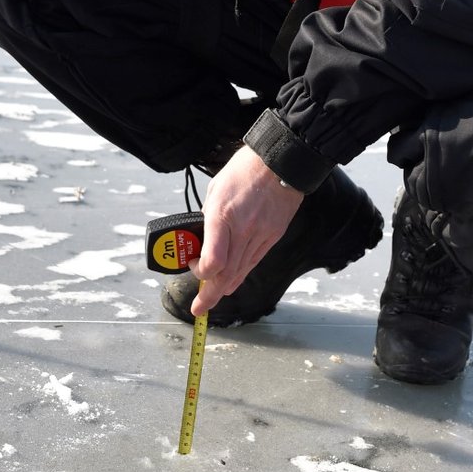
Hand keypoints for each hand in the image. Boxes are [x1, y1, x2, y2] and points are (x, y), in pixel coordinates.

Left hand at [191, 146, 303, 315]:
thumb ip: (209, 216)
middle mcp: (243, 230)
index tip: (192, 265)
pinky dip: (241, 275)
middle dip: (209, 294)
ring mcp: (261, 235)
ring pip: (241, 272)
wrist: (280, 163)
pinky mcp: (273, 236)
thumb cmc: (244, 170)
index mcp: (223, 216)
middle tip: (199, 308)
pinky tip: (232, 282)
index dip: (200, 271)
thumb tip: (203, 237)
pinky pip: (254, 261)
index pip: (213, 260)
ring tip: (211, 299)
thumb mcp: (215, 190)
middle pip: (226, 274)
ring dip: (224, 288)